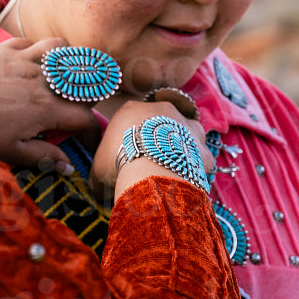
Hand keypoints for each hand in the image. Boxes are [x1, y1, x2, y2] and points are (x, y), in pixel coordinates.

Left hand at [0, 38, 99, 171]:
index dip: (93, 133)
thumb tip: (69, 166)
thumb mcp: (8, 151)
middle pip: (81, 83)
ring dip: (69, 62)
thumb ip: (43, 157)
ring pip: (62, 50)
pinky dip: (40, 51)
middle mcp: (42, 81)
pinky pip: (34, 42)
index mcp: (46, 109)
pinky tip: (34, 63)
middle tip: (78, 111)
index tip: (88, 142)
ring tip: (64, 76)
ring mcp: (25, 60)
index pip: (85, 119)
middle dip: (88, 97)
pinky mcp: (7, 48)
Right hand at [90, 100, 213, 198]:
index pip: (131, 119)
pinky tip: (190, 177)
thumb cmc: (118, 164)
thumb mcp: (98, 170)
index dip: (131, 138)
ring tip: (175, 165)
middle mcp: (161, 109)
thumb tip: (96, 189)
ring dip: (184, 145)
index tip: (129, 155)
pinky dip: (198, 165)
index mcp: (131, 109)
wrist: (151, 169)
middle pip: (161, 121)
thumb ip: (99, 175)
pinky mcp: (201, 143)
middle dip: (158, 139)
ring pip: (188, 130)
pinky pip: (202, 154)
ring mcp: (185, 124)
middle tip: (152, 161)